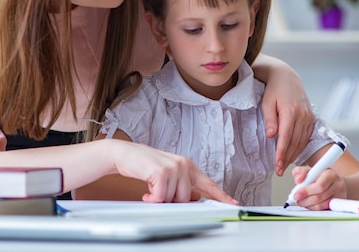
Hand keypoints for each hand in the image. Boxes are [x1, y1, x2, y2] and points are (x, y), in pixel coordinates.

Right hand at [111, 140, 237, 204]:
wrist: (126, 154)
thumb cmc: (146, 165)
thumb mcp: (169, 175)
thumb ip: (183, 184)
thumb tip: (196, 197)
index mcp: (188, 166)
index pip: (208, 183)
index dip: (221, 195)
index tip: (233, 204)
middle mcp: (184, 165)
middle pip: (186, 199)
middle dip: (171, 200)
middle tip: (159, 191)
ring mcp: (174, 167)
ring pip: (172, 200)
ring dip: (159, 199)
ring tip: (152, 187)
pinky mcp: (162, 172)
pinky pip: (160, 198)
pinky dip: (152, 198)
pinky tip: (147, 190)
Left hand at [261, 64, 314, 175]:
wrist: (286, 77)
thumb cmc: (274, 90)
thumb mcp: (267, 103)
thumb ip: (270, 120)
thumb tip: (271, 136)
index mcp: (290, 112)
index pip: (286, 138)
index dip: (281, 154)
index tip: (277, 165)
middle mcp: (302, 116)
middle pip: (295, 143)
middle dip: (287, 158)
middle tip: (279, 170)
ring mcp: (308, 117)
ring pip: (302, 141)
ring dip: (294, 154)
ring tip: (285, 164)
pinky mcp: (311, 118)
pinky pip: (306, 136)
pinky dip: (300, 146)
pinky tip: (294, 153)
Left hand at [290, 166, 346, 209]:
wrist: (334, 182)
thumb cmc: (320, 176)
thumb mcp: (309, 171)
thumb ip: (300, 172)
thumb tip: (298, 179)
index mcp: (330, 174)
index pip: (319, 186)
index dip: (307, 191)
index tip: (297, 194)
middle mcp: (337, 184)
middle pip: (319, 197)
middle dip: (305, 200)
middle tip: (297, 199)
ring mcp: (340, 195)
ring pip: (321, 205)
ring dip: (308, 205)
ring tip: (302, 201)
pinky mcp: (338, 204)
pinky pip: (324, 209)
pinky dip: (314, 208)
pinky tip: (310, 204)